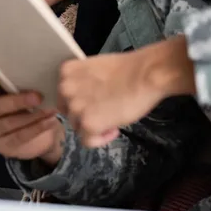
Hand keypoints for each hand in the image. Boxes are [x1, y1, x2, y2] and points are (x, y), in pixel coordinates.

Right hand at [0, 69, 64, 166]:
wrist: (35, 133)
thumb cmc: (25, 105)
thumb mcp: (21, 93)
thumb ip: (19, 84)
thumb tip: (33, 69)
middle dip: (17, 101)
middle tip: (38, 97)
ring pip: (9, 123)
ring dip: (32, 116)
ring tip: (49, 109)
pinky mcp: (2, 146)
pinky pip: (20, 137)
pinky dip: (37, 128)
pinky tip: (50, 121)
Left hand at [59, 35, 195, 147]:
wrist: (145, 74)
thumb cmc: (128, 69)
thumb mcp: (95, 69)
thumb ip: (83, 83)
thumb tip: (84, 99)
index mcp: (67, 72)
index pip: (65, 95)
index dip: (81, 101)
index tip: (96, 102)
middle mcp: (65, 88)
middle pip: (69, 112)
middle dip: (85, 115)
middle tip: (105, 112)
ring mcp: (75, 107)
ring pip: (77, 127)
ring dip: (94, 126)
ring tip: (113, 119)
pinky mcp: (88, 123)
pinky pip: (87, 141)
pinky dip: (101, 139)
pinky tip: (114, 130)